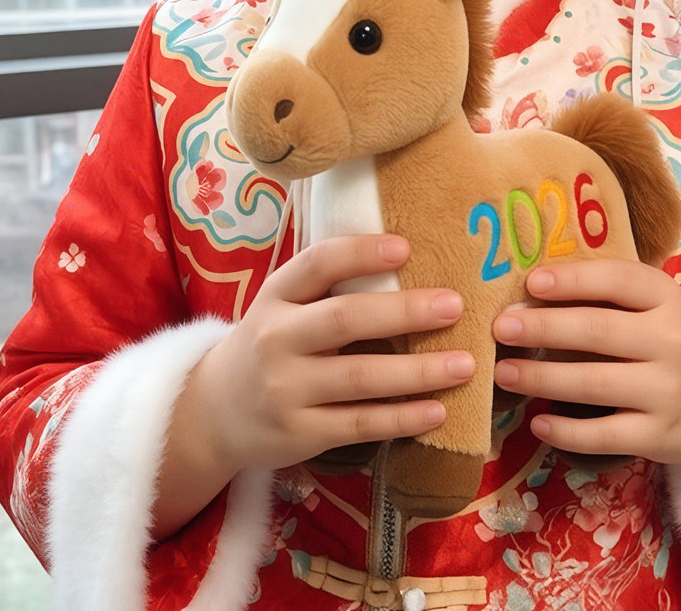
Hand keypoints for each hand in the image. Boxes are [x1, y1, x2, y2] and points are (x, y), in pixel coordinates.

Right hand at [153, 235, 473, 538]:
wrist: (214, 413)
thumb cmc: (271, 343)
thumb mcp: (283, 305)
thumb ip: (329, 285)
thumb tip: (409, 256)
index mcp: (276, 295)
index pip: (317, 263)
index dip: (360, 253)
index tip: (405, 247)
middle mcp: (276, 339)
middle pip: (346, 319)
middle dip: (405, 311)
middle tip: (455, 306)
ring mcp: (286, 390)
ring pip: (361, 377)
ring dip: (419, 371)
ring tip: (466, 364)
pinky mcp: (299, 433)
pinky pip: (360, 424)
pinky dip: (402, 417)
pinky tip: (438, 409)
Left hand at [492, 259, 680, 511]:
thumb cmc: (670, 340)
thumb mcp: (653, 306)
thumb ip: (604, 295)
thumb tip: (529, 291)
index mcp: (666, 297)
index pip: (617, 281)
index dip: (572, 280)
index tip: (530, 282)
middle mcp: (671, 342)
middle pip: (598, 331)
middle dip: (543, 328)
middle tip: (501, 327)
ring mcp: (667, 392)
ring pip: (594, 384)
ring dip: (542, 378)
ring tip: (504, 372)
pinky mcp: (659, 437)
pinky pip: (604, 435)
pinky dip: (566, 431)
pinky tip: (536, 422)